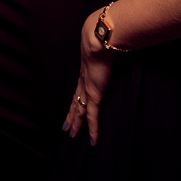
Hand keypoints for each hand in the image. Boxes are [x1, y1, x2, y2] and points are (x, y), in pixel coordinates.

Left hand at [63, 11, 113, 143]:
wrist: (98, 39)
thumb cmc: (103, 39)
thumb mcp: (104, 47)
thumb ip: (108, 49)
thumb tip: (115, 43)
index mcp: (86, 71)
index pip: (78, 90)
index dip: (74, 99)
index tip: (72, 106)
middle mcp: (84, 82)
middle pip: (75, 103)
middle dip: (70, 116)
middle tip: (66, 128)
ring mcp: (87, 89)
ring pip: (79, 112)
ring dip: (76, 124)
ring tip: (71, 135)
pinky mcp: (94, 94)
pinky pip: (93, 117)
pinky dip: (93, 130)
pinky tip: (93, 142)